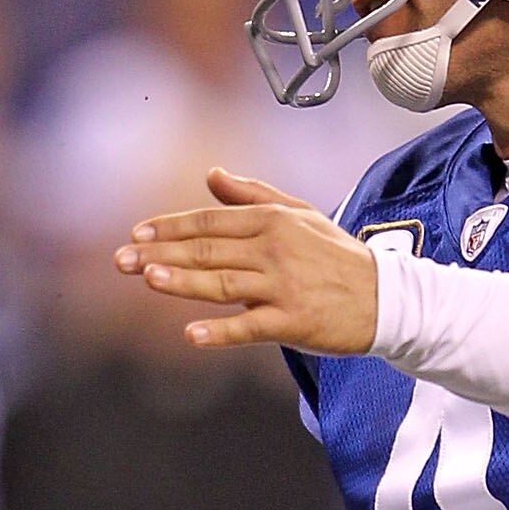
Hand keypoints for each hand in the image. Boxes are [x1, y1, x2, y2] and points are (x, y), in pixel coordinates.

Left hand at [116, 169, 379, 355]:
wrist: (387, 299)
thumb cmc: (338, 257)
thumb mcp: (301, 214)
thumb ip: (253, 194)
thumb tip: (212, 174)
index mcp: (272, 221)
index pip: (210, 220)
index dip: (170, 227)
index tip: (136, 236)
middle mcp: (274, 250)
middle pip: (208, 250)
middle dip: (161, 254)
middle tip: (121, 261)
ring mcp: (283, 287)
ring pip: (222, 283)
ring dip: (183, 282)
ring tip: (148, 280)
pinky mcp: (294, 322)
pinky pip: (249, 327)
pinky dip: (220, 332)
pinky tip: (191, 335)